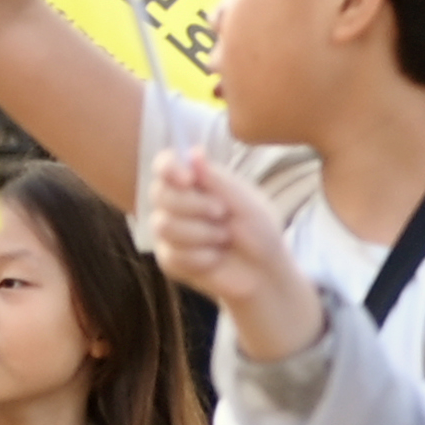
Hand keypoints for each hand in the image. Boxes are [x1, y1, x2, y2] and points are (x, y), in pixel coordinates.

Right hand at [142, 145, 313, 356]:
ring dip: (202, 233)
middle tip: (222, 214)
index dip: (168, 168)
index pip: (164, 165)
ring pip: (164, 225)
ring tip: (223, 238)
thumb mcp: (246, 202)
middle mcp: (176, 204)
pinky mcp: (169, 260)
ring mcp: (169, 232)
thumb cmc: (259, 232)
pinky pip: (173, 254)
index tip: (188, 179)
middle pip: (159, 194)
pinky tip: (215, 259)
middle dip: (194, 205)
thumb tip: (193, 152)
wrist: (265, 273)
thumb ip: (218, 180)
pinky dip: (202, 257)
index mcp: (195, 183)